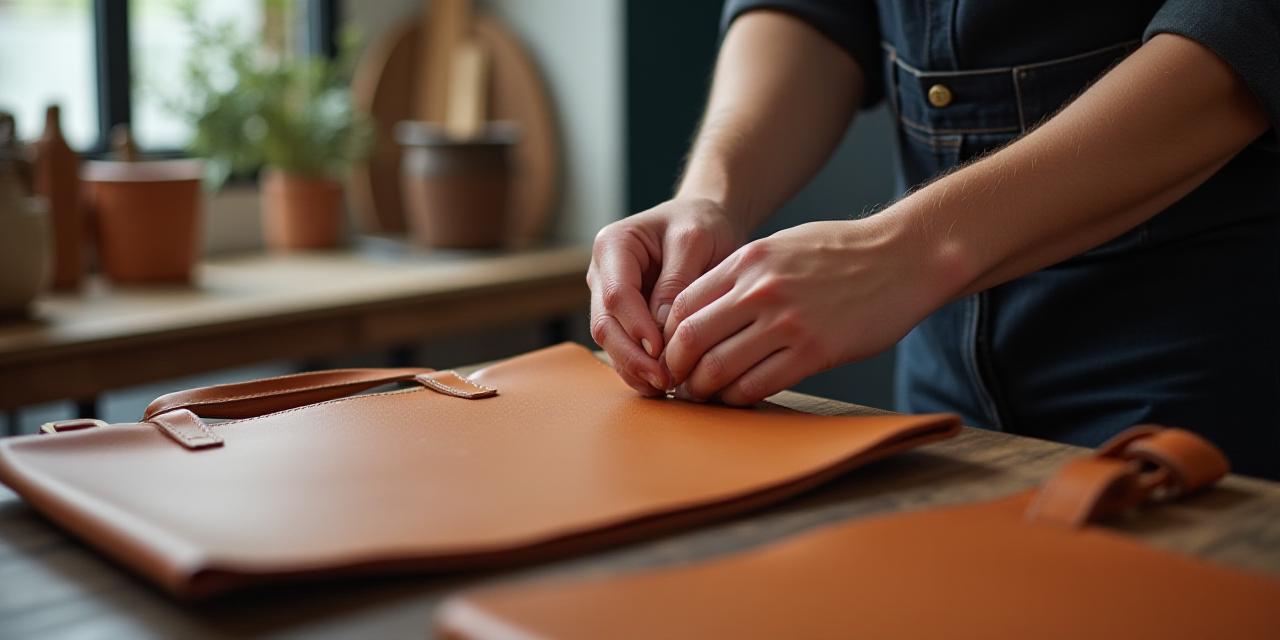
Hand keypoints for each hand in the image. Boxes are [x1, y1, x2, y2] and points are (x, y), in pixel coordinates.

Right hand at [587, 197, 745, 395]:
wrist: (704, 221)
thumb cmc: (702, 223)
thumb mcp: (695, 241)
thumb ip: (677, 281)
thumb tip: (661, 330)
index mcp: (613, 245)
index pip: (616, 294)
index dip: (636, 327)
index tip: (662, 350)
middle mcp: (603, 273)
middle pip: (605, 324)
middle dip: (632, 356)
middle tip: (665, 380)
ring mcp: (608, 296)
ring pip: (610, 341)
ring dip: (634, 368)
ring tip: (666, 387)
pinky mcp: (624, 316)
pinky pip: (625, 347)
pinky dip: (641, 367)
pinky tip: (664, 383)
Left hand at [660, 216, 957, 405]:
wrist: (904, 258)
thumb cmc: (843, 253)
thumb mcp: (782, 246)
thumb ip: (742, 275)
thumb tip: (704, 311)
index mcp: (748, 260)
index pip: (682, 304)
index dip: (667, 335)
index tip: (669, 352)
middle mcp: (760, 290)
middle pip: (689, 338)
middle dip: (675, 368)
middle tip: (676, 383)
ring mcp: (787, 322)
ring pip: (718, 368)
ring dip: (702, 389)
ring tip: (703, 395)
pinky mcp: (814, 352)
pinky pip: (757, 385)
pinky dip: (738, 398)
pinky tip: (737, 398)